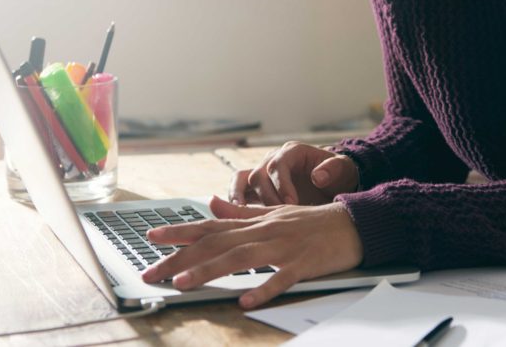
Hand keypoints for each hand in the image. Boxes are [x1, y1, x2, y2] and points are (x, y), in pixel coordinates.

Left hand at [141, 195, 363, 308]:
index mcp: (257, 221)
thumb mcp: (275, 212)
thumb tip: (212, 204)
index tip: (151, 237)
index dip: (180, 231)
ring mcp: (284, 246)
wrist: (354, 223)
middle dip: (181, 258)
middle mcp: (264, 231)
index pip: (211, 225)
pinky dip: (263, 288)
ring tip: (183, 285)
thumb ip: (242, 212)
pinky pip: (282, 277)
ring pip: (241, 257)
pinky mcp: (304, 263)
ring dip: (210, 271)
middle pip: (217, 243)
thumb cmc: (313, 222)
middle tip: (151, 273)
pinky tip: (245, 301)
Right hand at [229, 142, 358, 205]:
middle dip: (267, 197)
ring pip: (241, 179)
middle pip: (258, 174)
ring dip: (240, 198)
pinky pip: (239, 190)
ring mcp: (263, 172)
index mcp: (293, 152)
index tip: (292, 203)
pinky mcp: (257, 188)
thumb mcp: (343, 170)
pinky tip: (236, 219)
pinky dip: (234, 203)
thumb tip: (318, 176)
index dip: (282, 184)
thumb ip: (334, 169)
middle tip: (278, 215)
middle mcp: (274, 159)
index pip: (278, 164)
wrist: (334, 183)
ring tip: (240, 216)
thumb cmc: (338, 175)